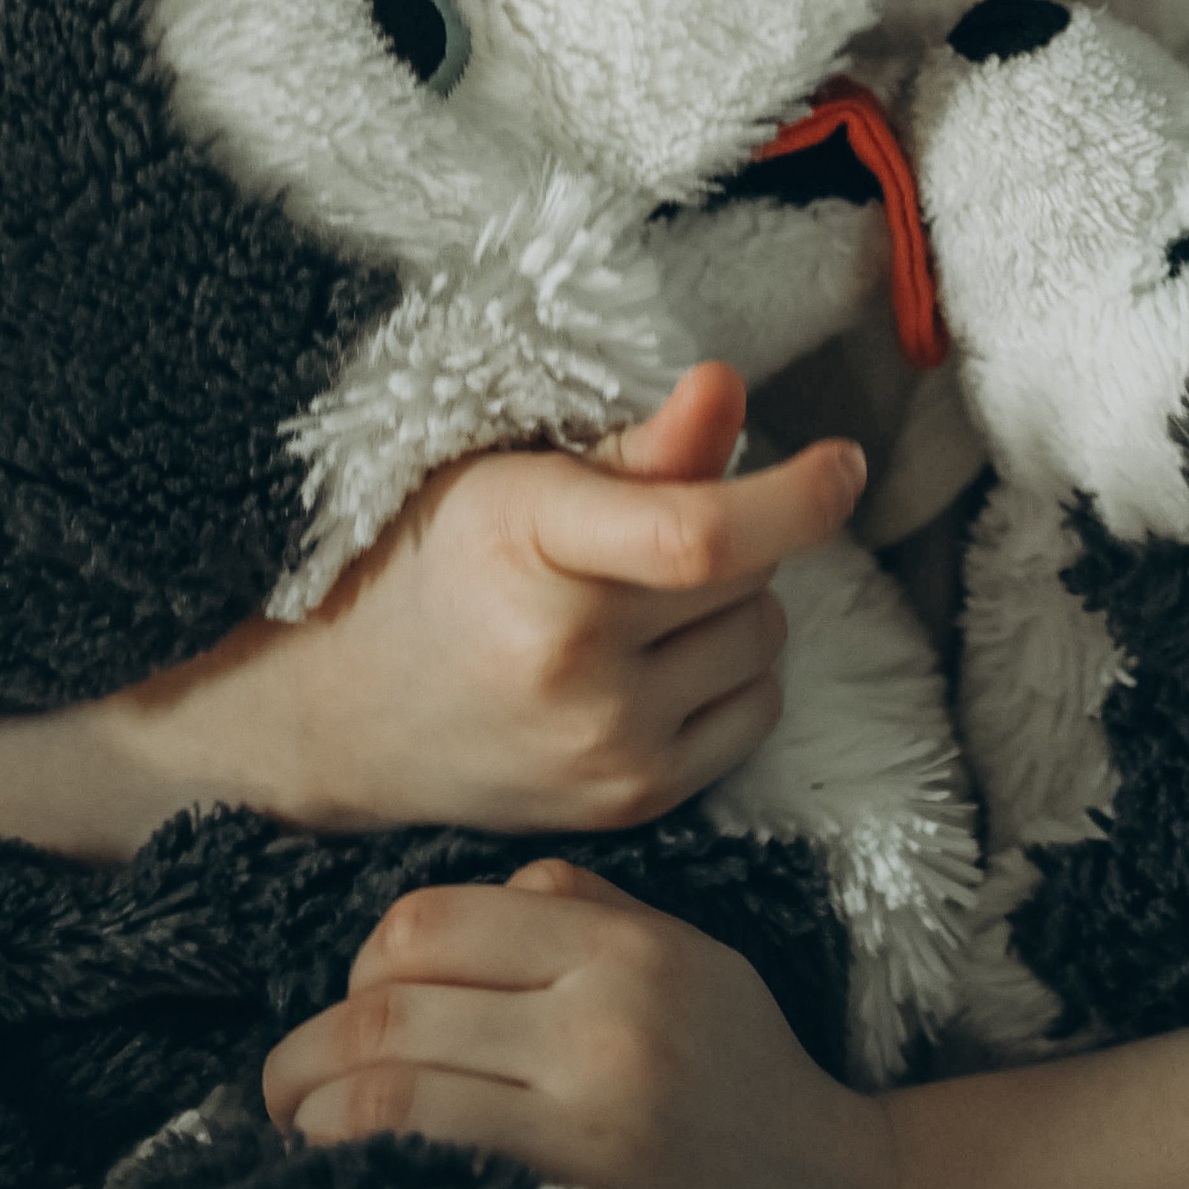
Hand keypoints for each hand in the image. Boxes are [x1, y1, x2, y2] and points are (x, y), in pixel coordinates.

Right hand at [109, 364, 864, 838]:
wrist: (344, 720)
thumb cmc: (433, 567)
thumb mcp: (514, 478)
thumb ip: (639, 446)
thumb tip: (730, 388)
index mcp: (530, 545)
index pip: (698, 533)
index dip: (793, 495)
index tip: (844, 461)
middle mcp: (569, 657)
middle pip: (749, 570)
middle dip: (733, 533)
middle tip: (650, 535)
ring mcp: (603, 742)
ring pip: (764, 637)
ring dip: (735, 604)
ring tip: (645, 601)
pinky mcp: (632, 800)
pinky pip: (759, 709)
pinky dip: (735, 673)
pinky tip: (659, 661)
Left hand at [265, 862, 902, 1188]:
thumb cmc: (745, 1074)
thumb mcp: (685, 959)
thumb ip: (585, 911)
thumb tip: (483, 895)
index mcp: (620, 942)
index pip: (440, 918)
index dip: (366, 957)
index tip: (352, 1001)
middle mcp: (600, 1009)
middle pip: (399, 992)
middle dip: (315, 1037)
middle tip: (286, 1076)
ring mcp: (586, 1104)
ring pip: (395, 1071)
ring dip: (313, 1098)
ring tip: (292, 1121)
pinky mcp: (575, 1185)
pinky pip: (428, 1149)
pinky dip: (359, 1148)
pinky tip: (336, 1158)